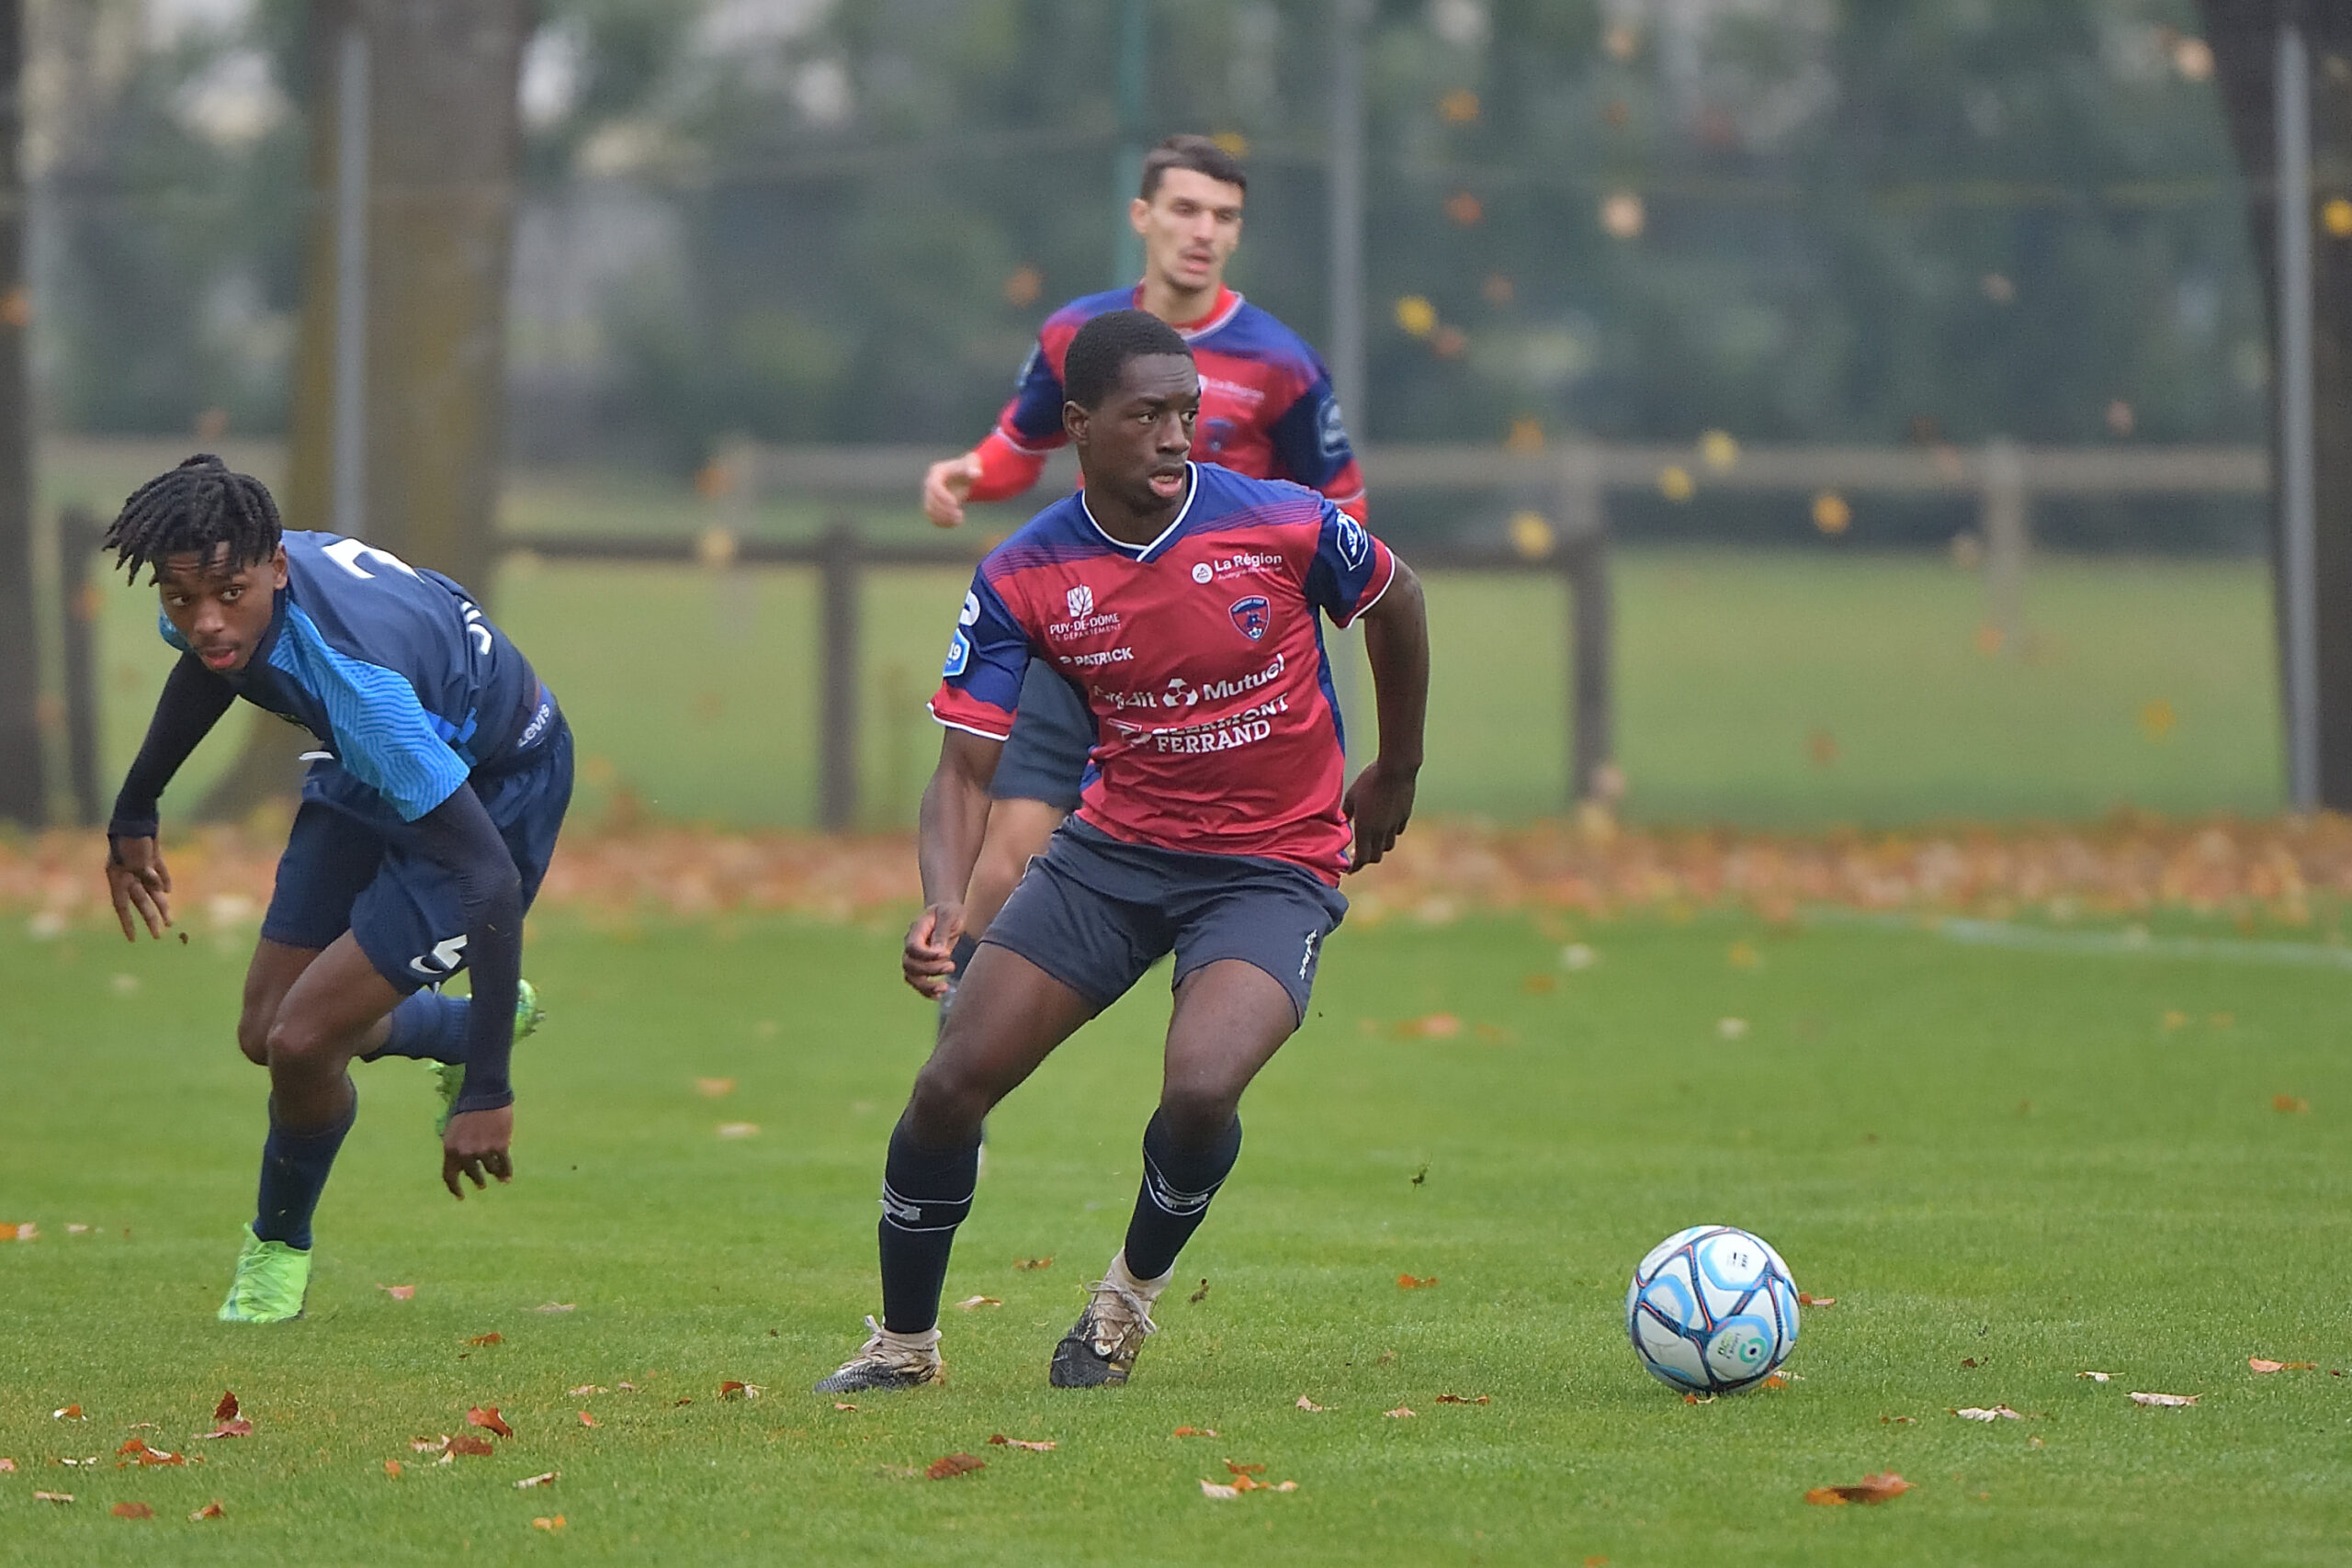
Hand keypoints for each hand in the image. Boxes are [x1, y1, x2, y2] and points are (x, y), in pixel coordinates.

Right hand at [105, 835, 172, 940]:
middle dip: (149, 918)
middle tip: (159, 935)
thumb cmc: (132, 836)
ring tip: (170, 921)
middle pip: (140, 900)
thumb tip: (163, 891)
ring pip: (151, 889)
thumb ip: (146, 875)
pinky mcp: (151, 854)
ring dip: (161, 903)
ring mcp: (139, 864)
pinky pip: (158, 871)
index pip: (122, 905)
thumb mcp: (135, 858)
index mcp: (117, 876)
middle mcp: (127, 873)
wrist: (137, 812)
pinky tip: (169, 892)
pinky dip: (164, 881)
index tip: (134, 939)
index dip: (128, 923)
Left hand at [441, 1106, 513, 1198]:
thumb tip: (462, 1164)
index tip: (460, 1196)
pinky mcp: (500, 1146)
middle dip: (478, 1181)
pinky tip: (507, 1178)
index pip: (450, 1176)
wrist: (485, 1094)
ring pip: (490, 1169)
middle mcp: (465, 1153)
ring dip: (494, 1174)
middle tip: (481, 1185)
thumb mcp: (453, 1129)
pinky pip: (504, 1164)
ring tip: (499, 1178)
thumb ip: (456, 1147)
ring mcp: (483, 1150)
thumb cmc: (468, 1109)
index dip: (455, 1188)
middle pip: (473, 1174)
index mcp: (450, 1148)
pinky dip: (506, 1172)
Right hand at [903, 901, 964, 998]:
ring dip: (926, 985)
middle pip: (910, 964)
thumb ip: (942, 933)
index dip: (927, 955)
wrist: (948, 912)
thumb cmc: (950, 911)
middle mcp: (911, 945)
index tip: (946, 954)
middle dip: (930, 969)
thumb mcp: (949, 916)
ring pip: (911, 977)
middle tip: (952, 965)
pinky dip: (926, 991)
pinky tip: (939, 995)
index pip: (913, 947)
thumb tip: (939, 952)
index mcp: (916, 930)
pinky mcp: (923, 966)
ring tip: (944, 988)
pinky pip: (917, 983)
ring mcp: (915, 957)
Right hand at [922, 453, 982, 527]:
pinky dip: (943, 523)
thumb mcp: (972, 466)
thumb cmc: (968, 469)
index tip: (955, 504)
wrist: (963, 475)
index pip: (934, 487)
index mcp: (937, 473)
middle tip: (959, 515)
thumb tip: (976, 473)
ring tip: (959, 520)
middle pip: (931, 500)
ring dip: (943, 518)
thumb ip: (973, 469)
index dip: (943, 497)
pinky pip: (932, 517)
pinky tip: (956, 523)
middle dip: (944, 510)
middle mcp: (929, 484)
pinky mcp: (933, 506)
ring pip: (929, 510)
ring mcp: (929, 495)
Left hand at [1342, 756, 1418, 872]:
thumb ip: (1346, 812)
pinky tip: (1385, 825)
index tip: (1348, 870)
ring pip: (1388, 845)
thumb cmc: (1369, 780)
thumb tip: (1342, 822)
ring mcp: (1395, 824)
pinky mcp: (1404, 815)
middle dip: (1366, 859)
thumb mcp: (1351, 796)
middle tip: (1358, 855)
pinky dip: (1390, 833)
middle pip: (1376, 856)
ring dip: (1379, 847)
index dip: (1355, 867)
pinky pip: (1397, 831)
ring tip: (1372, 840)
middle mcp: (1381, 831)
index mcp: (1365, 828)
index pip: (1362, 858)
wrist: (1396, 769)